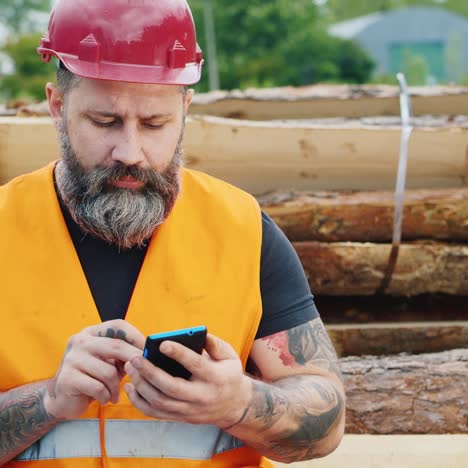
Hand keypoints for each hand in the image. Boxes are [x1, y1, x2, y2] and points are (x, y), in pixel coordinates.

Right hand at [44, 319, 144, 419]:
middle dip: (133, 360)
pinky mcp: (67, 378)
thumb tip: (150, 354)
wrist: (62, 400)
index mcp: (92, 333)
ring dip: (116, 387)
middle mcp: (80, 341)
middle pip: (116, 346)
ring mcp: (72, 359)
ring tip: (114, 394)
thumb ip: (125, 356)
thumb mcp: (110, 362)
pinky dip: (105, 396)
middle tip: (142, 373)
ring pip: (108, 371)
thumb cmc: (93, 378)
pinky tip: (104, 399)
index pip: (118, 325)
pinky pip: (98, 387)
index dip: (136, 336)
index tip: (147, 350)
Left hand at [124, 334, 252, 428]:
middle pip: (171, 387)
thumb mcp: (229, 356)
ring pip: (160, 402)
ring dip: (141, 385)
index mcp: (215, 377)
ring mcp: (190, 410)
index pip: (195, 365)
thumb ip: (214, 343)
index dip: (178, 354)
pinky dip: (139, 402)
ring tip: (131, 368)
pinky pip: (155, 413)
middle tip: (135, 358)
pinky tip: (131, 387)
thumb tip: (197, 333)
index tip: (162, 343)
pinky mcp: (180, 417)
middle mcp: (201, 396)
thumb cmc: (229, 374)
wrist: (235, 406)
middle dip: (150, 372)